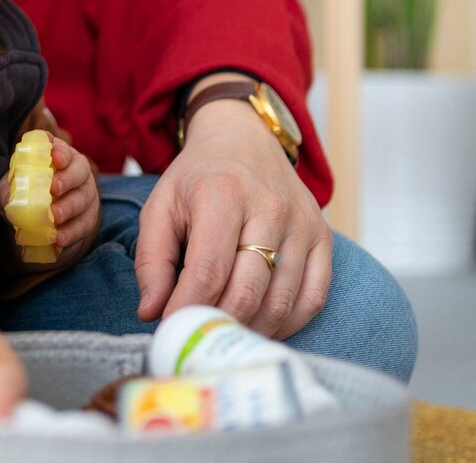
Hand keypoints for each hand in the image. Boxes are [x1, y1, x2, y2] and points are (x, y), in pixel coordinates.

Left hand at [0, 134, 99, 258]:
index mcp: (59, 156)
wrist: (32, 216)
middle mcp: (77, 171)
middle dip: (67, 180)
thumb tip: (12, 199)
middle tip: (53, 189)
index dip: (61, 151)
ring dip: (70, 208)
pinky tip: (59, 238)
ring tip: (55, 218)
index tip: (55, 158)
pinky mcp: (88, 217)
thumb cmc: (23, 192)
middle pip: (79, 172)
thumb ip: (11, 190)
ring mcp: (86, 194)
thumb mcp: (12, 188)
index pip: (62, 148)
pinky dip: (72, 232)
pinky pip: (84, 224)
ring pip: (85, 199)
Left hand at [134, 98, 331, 339]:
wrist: (243, 139)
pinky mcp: (323, 237)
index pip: (208, 270)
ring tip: (225, 333)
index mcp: (222, 195)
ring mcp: (302, 224)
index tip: (172, 328)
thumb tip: (151, 312)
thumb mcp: (160, 206)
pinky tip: (261, 326)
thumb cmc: (197, 178)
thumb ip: (152, 260)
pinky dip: (288, 322)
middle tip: (199, 336)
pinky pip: (314, 297)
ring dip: (251, 329)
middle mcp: (269, 208)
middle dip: (219, 323)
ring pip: (282, 300)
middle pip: (248, 290)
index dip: (188, 308)